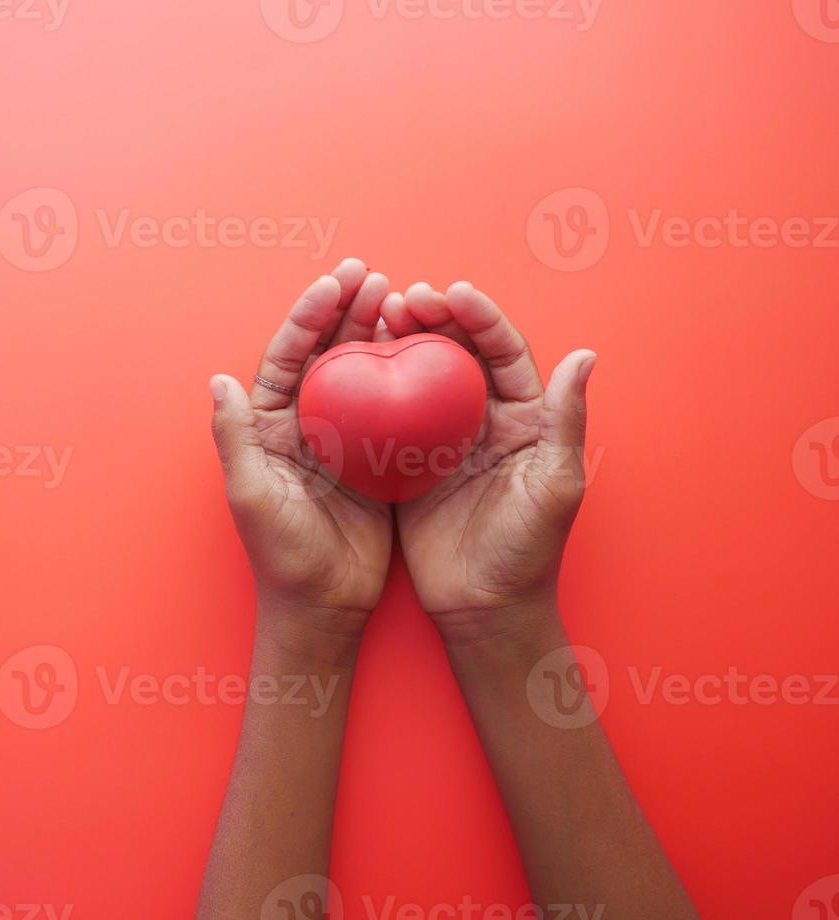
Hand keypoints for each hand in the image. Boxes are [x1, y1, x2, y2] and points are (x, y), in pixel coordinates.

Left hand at [210, 260, 393, 634]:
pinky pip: (395, 406)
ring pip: (361, 370)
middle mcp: (304, 423)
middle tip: (374, 275)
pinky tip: (431, 347)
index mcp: (268, 425)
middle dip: (347, 310)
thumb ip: (234, 436)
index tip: (335, 282)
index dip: (308, 316)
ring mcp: (342, 438)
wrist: (325, 605)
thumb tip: (220, 380)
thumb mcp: (251, 494)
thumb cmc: (282, 555)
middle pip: (325, 352)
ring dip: (379, 332)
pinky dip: (410, 374)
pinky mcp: (377, 458)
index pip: (286, 355)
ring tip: (403, 296)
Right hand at [381, 281, 595, 642]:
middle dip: (433, 317)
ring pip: (419, 377)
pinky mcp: (407, 466)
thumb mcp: (556, 485)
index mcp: (524, 418)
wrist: (484, 609)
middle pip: (457, 353)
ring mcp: (442, 442)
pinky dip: (372, 387)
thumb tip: (585, 354)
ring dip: (400, 342)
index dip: (480, 317)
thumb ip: (566, 420)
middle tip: (403, 297)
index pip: (502, 352)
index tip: (452, 292)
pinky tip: (351, 364)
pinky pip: (388, 416)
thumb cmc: (528, 552)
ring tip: (375, 315)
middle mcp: (482, 422)